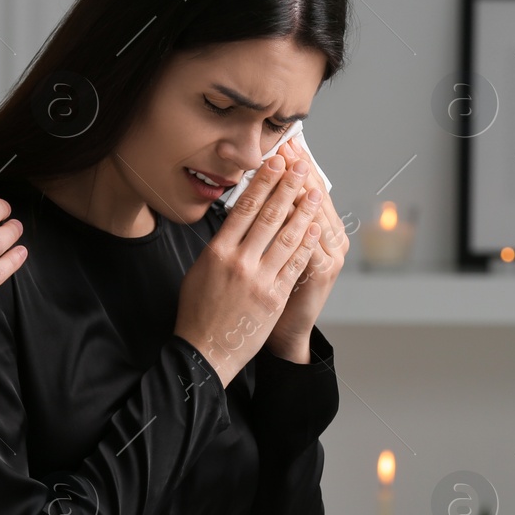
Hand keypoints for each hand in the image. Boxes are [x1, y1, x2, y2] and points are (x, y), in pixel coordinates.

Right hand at [174, 153, 321, 385]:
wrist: (205, 351)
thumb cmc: (198, 312)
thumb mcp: (199, 271)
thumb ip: (218, 247)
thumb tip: (234, 222)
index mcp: (217, 252)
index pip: (244, 208)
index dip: (262, 183)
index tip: (274, 163)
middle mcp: (238, 261)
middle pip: (268, 216)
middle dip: (287, 188)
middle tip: (301, 167)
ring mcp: (259, 280)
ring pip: (286, 237)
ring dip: (303, 211)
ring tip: (315, 192)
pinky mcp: (274, 297)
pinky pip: (295, 264)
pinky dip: (306, 244)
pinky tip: (315, 228)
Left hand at [266, 137, 346, 360]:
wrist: (285, 332)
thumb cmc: (274, 290)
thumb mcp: (277, 251)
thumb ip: (276, 222)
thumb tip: (262, 185)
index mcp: (324, 231)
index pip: (310, 189)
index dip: (299, 165)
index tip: (285, 142)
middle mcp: (333, 239)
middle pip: (315, 196)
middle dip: (299, 169)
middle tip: (288, 143)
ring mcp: (330, 256)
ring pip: (316, 214)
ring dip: (302, 188)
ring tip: (290, 165)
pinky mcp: (322, 273)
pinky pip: (310, 242)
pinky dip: (302, 222)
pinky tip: (295, 204)